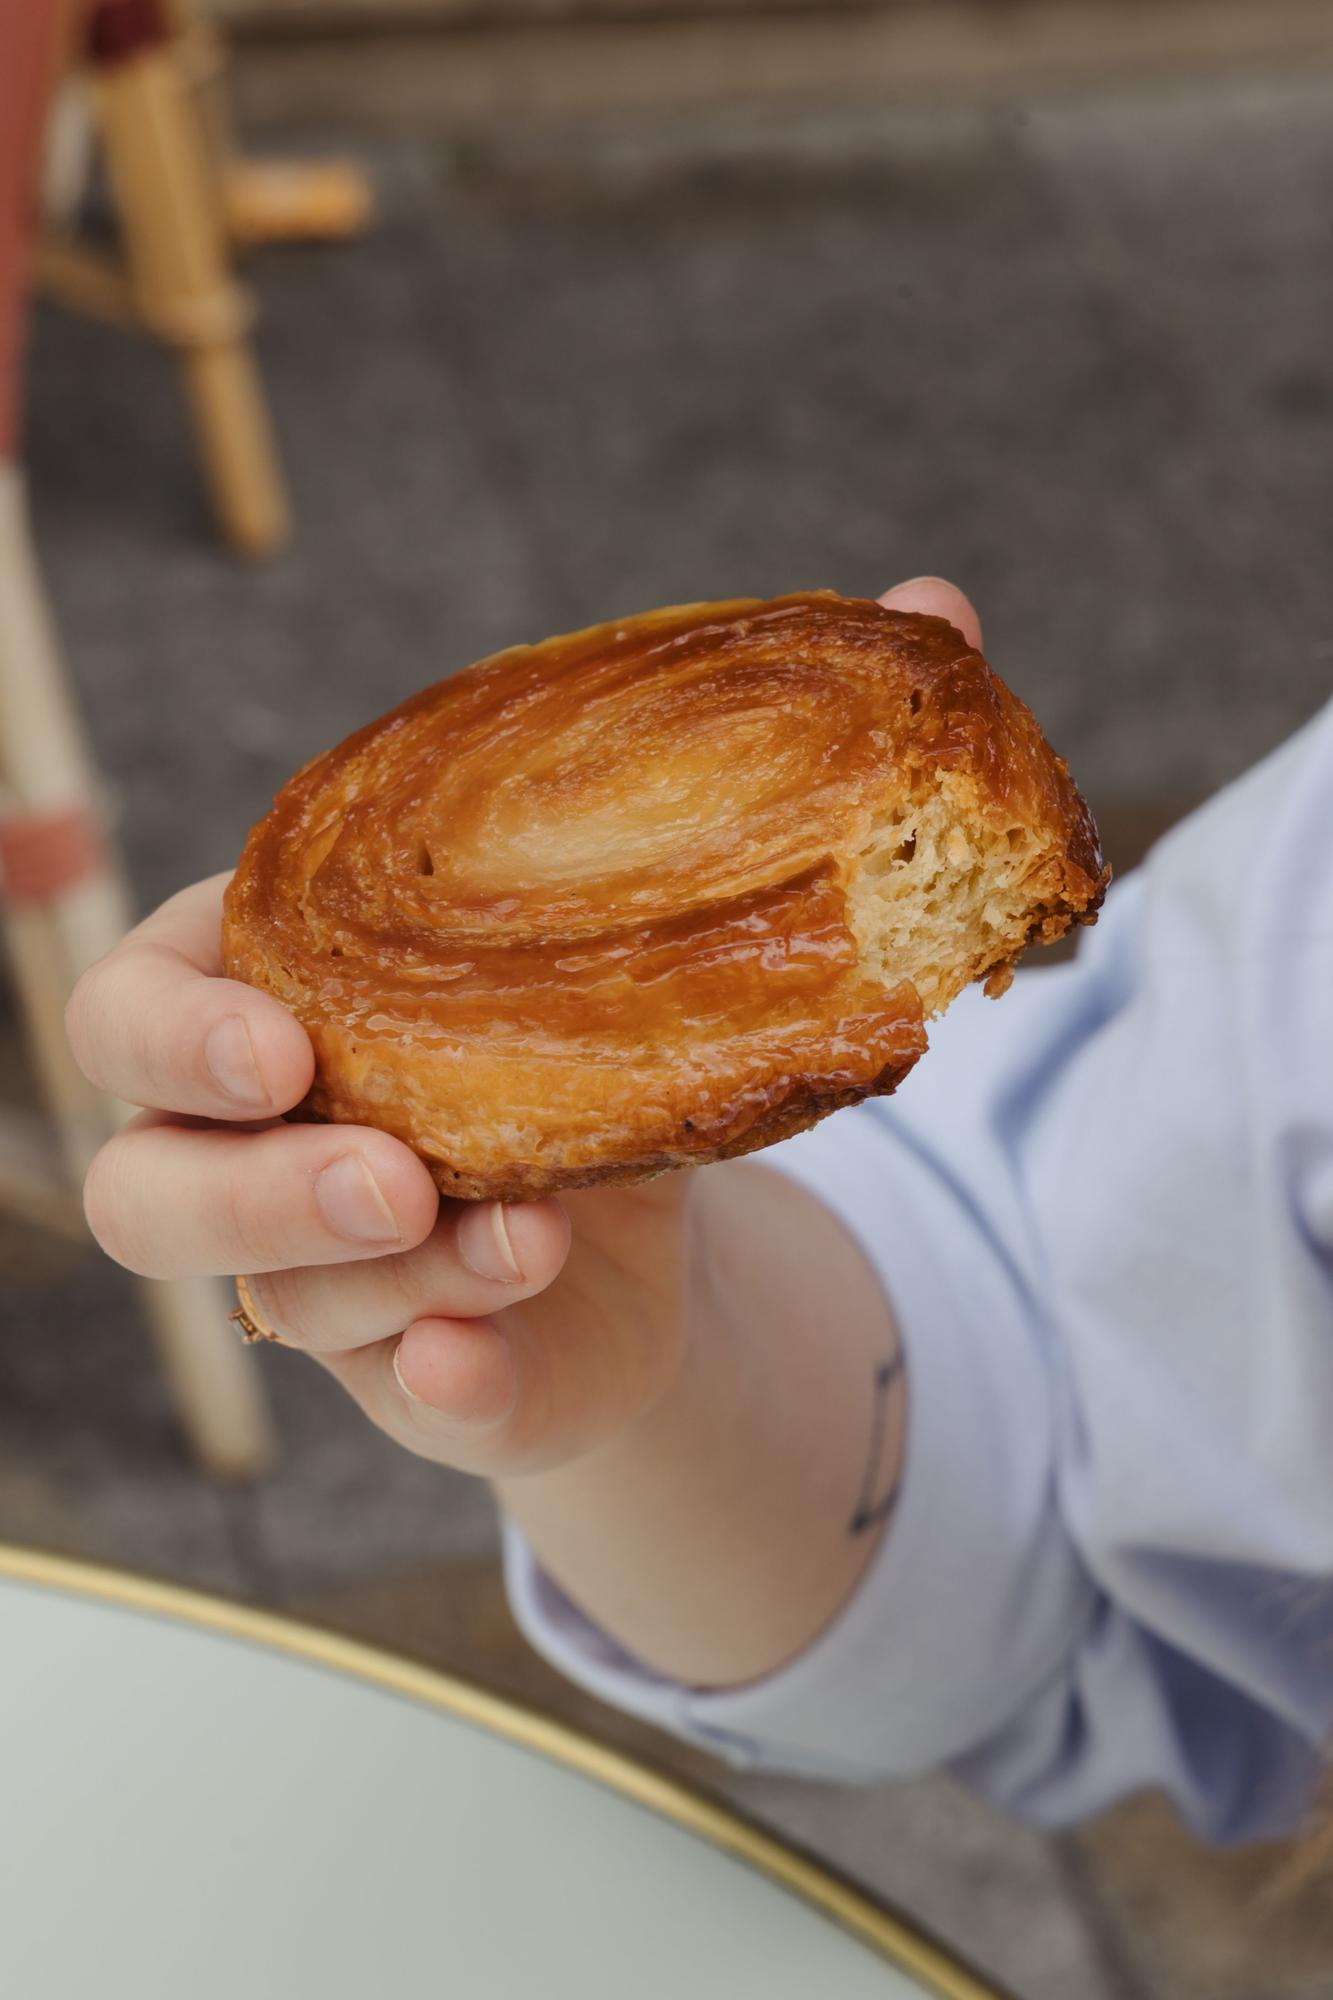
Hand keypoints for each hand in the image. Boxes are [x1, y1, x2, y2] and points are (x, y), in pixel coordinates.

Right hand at [65, 869, 692, 1476]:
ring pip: (289, 1300)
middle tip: (391, 1188)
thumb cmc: (560, 1026)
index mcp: (239, 1004)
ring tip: (531, 1239)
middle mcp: (240, 1153)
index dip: (170, 1042)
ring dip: (406, 1276)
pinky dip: (446, 1380)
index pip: (120, 1017)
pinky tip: (470, 1356)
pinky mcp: (415, 1382)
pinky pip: (413, 1399)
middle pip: (140, 1198)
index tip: (280, 1057)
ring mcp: (315, 1283)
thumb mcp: (541, 965)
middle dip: (256, 1197)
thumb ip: (520, 947)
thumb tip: (568, 927)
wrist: (651, 1209)